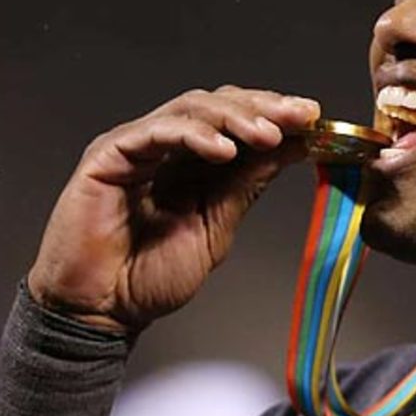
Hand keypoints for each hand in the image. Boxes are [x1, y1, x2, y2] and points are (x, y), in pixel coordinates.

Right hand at [27, 86, 316, 332]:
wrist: (100, 310)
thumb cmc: (146, 276)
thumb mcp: (216, 226)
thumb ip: (246, 185)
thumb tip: (290, 149)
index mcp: (192, 162)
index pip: (237, 121)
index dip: (275, 115)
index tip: (314, 119)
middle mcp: (165, 146)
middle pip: (218, 104)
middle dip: (263, 107)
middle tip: (301, 117)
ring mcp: (136, 146)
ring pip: (191, 108)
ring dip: (235, 118)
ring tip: (269, 135)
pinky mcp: (108, 155)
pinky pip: (155, 131)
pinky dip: (192, 134)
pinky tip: (224, 149)